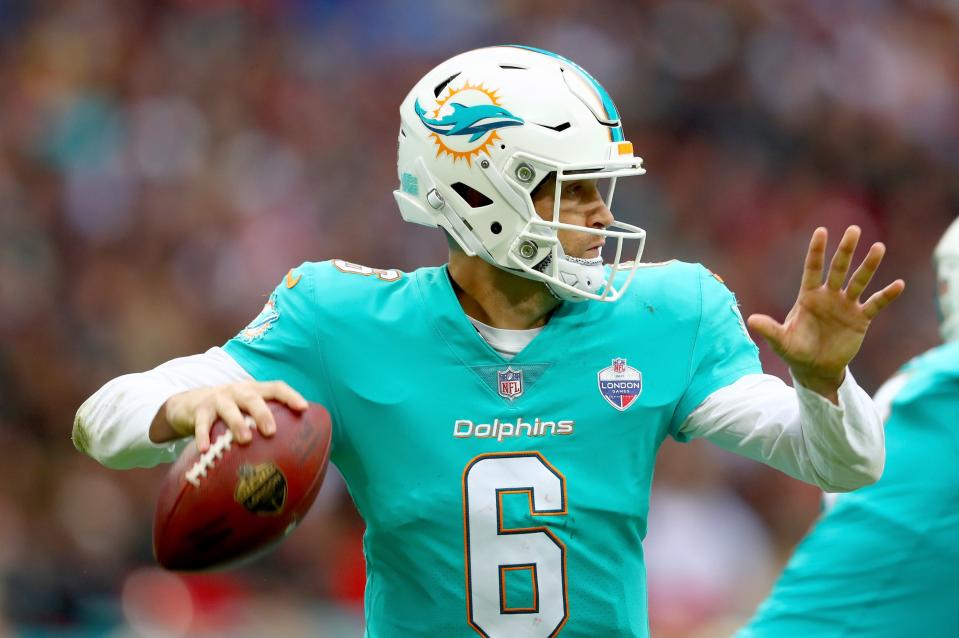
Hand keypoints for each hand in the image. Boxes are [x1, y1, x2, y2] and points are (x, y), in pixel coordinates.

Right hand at [150, 381, 307, 451]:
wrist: (190, 403)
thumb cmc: (229, 411)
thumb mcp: (247, 410)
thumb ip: (263, 422)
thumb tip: (291, 453)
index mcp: (254, 391)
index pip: (276, 387)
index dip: (290, 396)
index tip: (303, 408)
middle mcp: (237, 392)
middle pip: (252, 398)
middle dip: (263, 414)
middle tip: (271, 431)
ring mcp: (218, 399)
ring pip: (228, 409)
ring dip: (237, 423)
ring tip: (245, 439)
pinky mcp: (199, 411)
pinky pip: (202, 424)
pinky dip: (203, 435)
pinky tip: (205, 449)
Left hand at [747, 226, 904, 400]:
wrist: (816, 368)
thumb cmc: (795, 350)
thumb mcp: (781, 341)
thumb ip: (770, 329)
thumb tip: (751, 319)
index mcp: (808, 296)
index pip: (813, 269)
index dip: (817, 251)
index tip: (821, 231)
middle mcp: (829, 296)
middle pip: (838, 269)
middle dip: (845, 250)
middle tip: (854, 230)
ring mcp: (846, 306)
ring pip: (859, 281)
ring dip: (869, 266)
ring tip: (879, 248)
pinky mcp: (860, 319)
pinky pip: (875, 304)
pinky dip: (886, 296)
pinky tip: (898, 285)